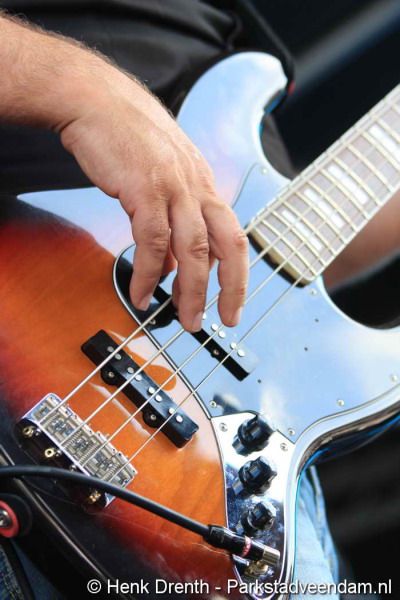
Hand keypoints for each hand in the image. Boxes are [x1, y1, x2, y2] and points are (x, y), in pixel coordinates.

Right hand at [0, 13, 248, 331]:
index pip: (232, 236)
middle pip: (227, 245)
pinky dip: (149, 273)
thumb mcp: (161, 179)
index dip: (236, 274)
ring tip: (184, 319)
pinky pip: (153, 242)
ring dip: (190, 291)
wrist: (96, 100)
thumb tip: (174, 266)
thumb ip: (172, 222)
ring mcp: (174, 187)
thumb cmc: (127, 138)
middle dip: (228, 289)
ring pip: (193, 250)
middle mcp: (197, 187)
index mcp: (204, 185)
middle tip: (219, 321)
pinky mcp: (145, 189)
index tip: (231, 304)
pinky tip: (143, 293)